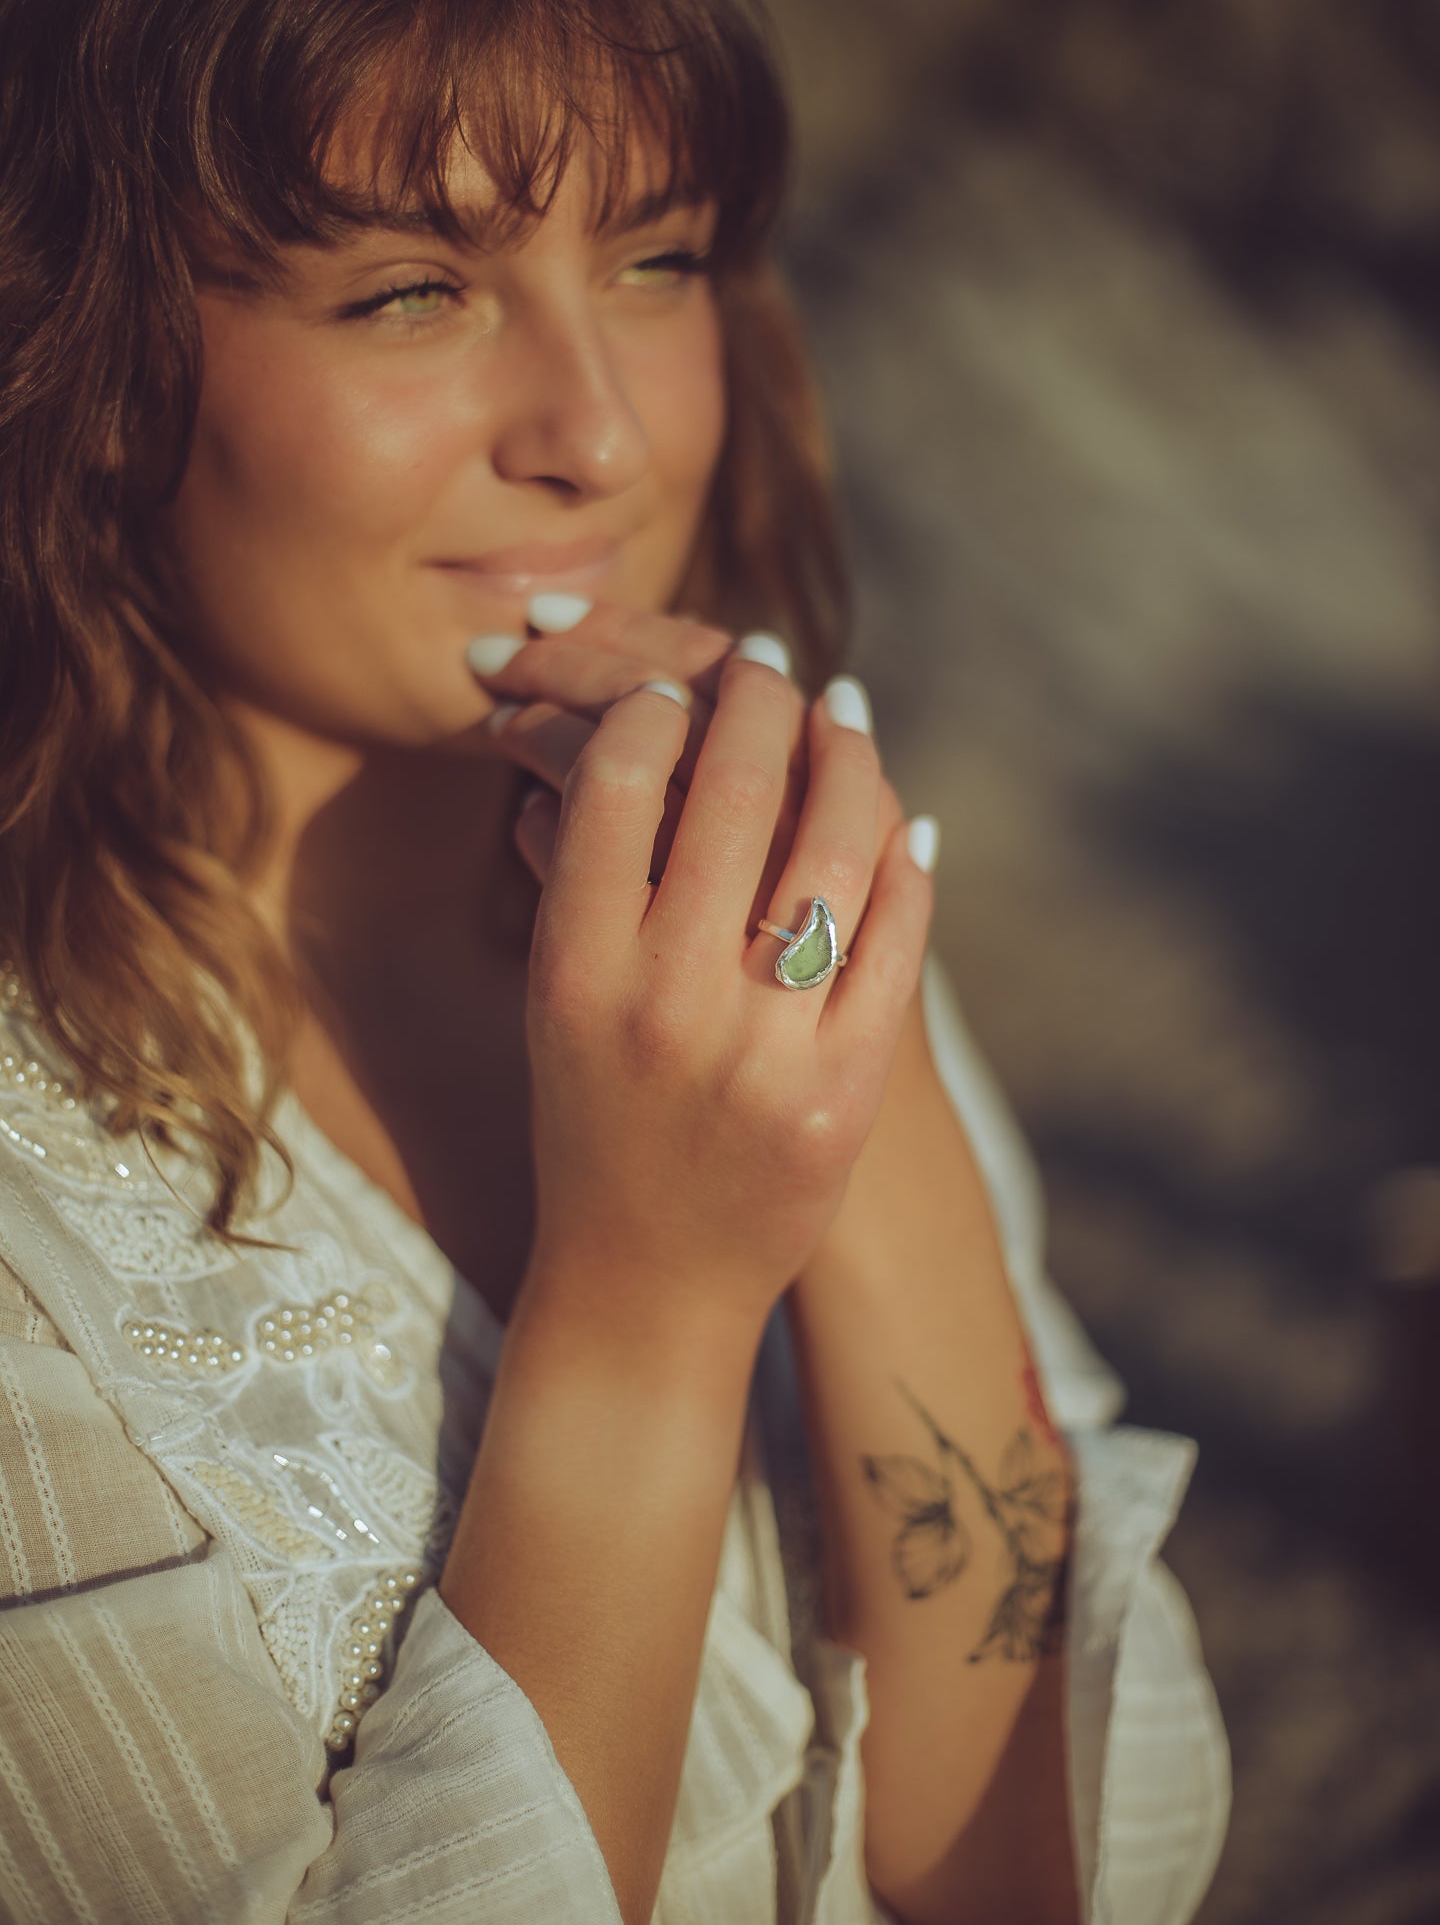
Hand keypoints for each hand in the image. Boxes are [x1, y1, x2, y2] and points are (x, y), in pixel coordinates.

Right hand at [492, 619, 935, 1337]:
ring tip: (842, 709)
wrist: (648, 1284)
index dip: (653, 708)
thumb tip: (632, 726)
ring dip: (845, 755)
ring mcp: (765, 1049)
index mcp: (575, 971)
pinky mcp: (845, 1090)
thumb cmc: (591, 1120)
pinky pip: (895, 938)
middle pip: (730, 792)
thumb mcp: (557, 1000)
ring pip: (830, 849)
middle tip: (769, 657)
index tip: (676, 680)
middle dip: (757, 699)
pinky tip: (901, 816)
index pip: (617, 783)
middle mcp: (666, 1002)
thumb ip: (585, 874)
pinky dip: (905, 861)